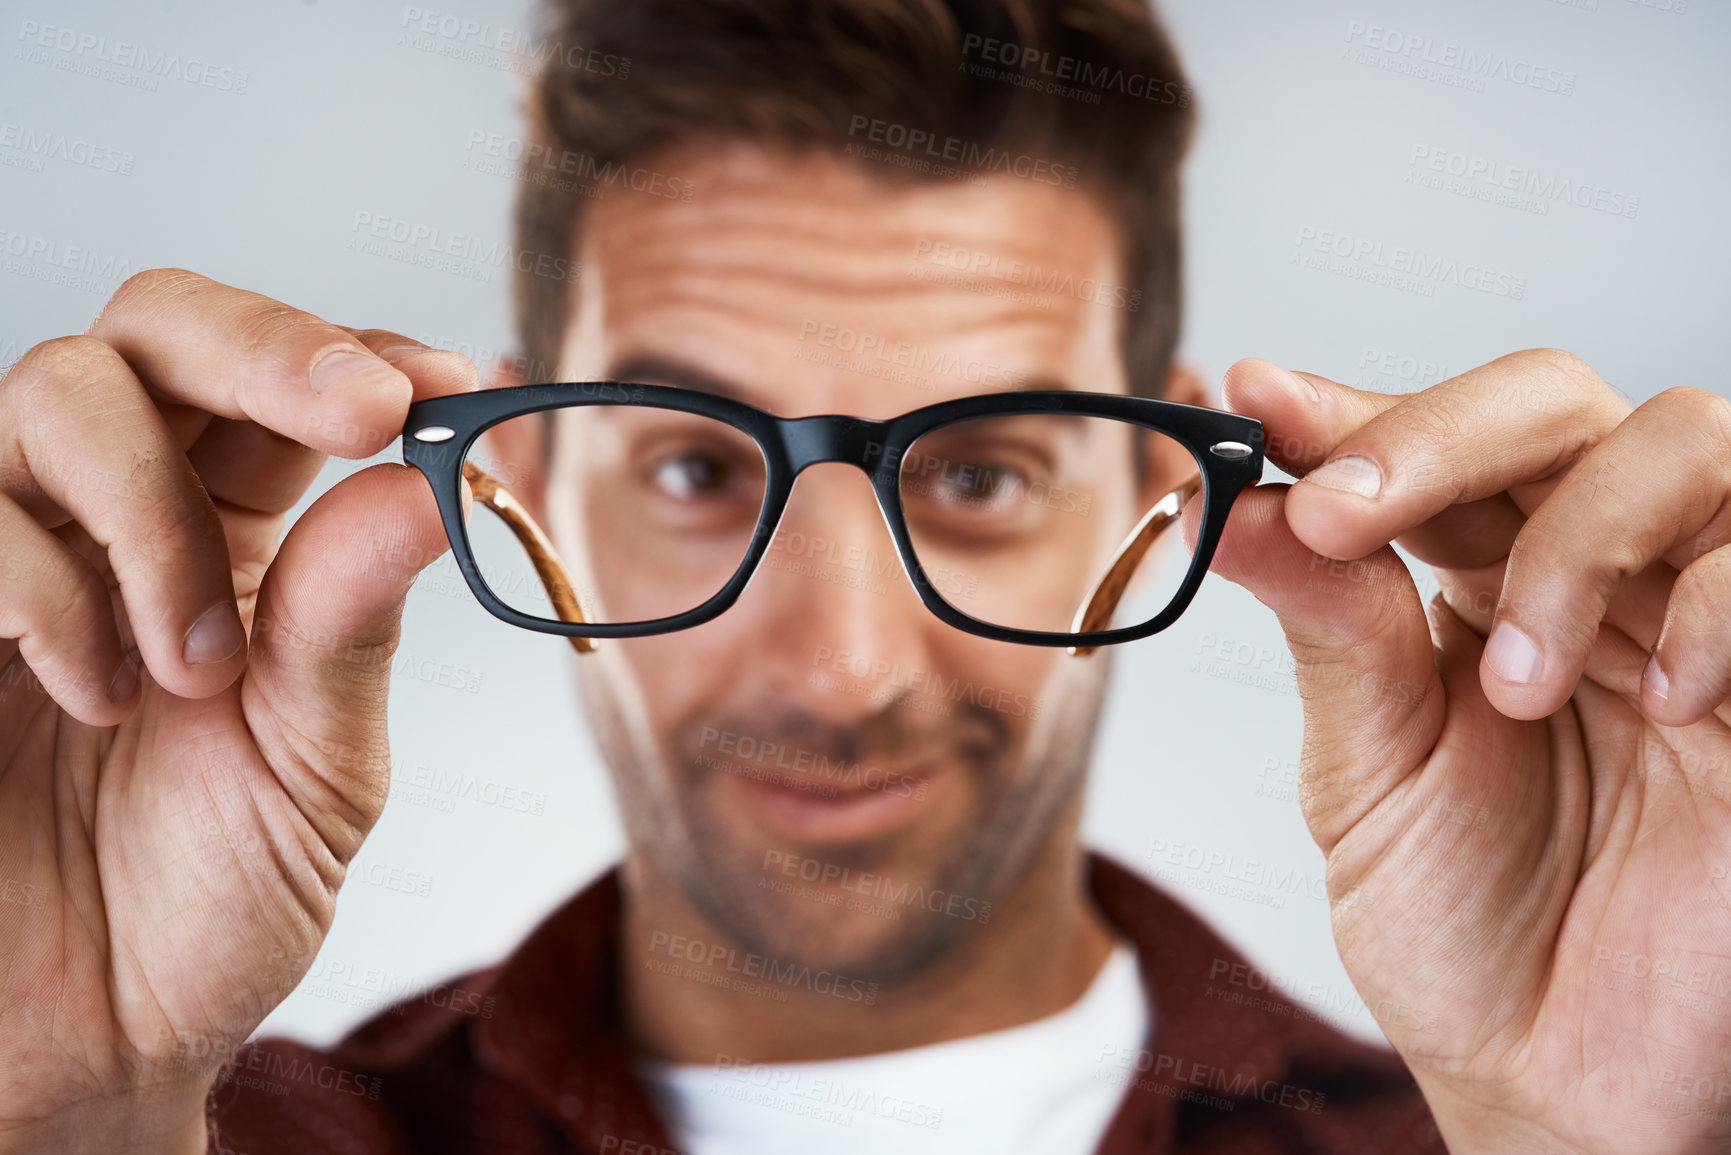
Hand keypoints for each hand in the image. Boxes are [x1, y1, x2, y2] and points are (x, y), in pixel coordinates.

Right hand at [0, 270, 474, 1153]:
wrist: (83, 1031)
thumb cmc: (206, 896)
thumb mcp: (318, 763)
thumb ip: (353, 619)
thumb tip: (435, 480)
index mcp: (244, 537)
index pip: (294, 384)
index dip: (369, 358)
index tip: (457, 385)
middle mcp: (124, 513)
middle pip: (166, 328)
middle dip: (274, 349)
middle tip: (365, 414)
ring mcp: (16, 543)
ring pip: (61, 388)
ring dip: (155, 510)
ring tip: (193, 666)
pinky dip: (47, 584)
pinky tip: (99, 695)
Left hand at [1195, 350, 1730, 1154]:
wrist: (1559, 1083)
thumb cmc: (1463, 932)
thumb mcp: (1368, 777)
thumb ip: (1329, 634)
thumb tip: (1234, 504)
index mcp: (1475, 581)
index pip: (1428, 443)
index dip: (1344, 410)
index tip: (1248, 399)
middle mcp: (1592, 572)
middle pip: (1552, 402)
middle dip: (1434, 436)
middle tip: (1340, 511)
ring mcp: (1696, 616)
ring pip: (1684, 442)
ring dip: (1570, 538)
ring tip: (1510, 679)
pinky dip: (1714, 607)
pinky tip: (1653, 699)